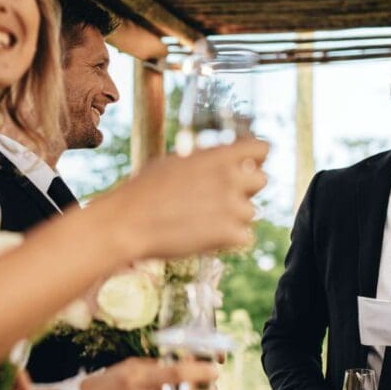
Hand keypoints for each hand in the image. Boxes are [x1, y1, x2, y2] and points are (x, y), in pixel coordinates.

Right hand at [107, 138, 268, 259]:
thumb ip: (204, 160)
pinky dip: (228, 241)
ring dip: (233, 218)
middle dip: (245, 190)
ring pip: (251, 213)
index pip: (262, 148)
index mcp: (218, 156)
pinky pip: (244, 238)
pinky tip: (205, 237)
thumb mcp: (174, 162)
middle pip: (262, 181)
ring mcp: (232, 206)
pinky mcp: (229, 234)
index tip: (244, 167)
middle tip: (220, 199)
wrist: (128, 222)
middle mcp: (231, 178)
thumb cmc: (142, 191)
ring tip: (203, 221)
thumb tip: (217, 159)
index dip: (255, 159)